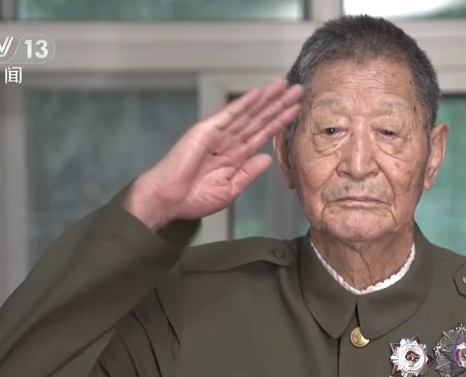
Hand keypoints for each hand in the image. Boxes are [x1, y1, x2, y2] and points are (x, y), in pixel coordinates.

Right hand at [126, 78, 302, 229]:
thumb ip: (249, 173)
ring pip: (247, 113)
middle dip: (278, 105)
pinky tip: (259, 93)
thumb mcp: (230, 189)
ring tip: (283, 86)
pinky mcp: (205, 130)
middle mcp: (228, 142)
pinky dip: (244, 103)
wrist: (167, 200)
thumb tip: (267, 159)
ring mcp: (217, 134)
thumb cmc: (193, 199)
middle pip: (258, 119)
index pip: (262, 134)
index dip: (279, 121)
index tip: (296, 109)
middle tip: (298, 89)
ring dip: (266, 99)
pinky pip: (229, 114)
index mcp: (234, 157)